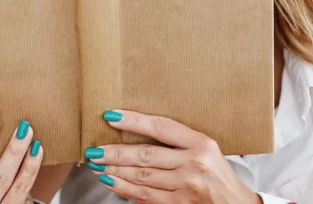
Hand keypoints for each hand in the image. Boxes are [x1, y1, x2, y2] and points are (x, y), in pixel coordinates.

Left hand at [85, 111, 261, 203]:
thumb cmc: (220, 175)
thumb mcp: (207, 149)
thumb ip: (179, 141)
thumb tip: (138, 131)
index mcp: (201, 144)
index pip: (160, 127)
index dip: (133, 121)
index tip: (110, 116)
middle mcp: (194, 164)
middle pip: (145, 155)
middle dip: (114, 152)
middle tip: (93, 149)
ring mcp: (186, 188)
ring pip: (141, 177)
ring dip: (114, 171)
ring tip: (96, 165)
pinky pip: (145, 197)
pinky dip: (125, 189)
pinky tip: (111, 182)